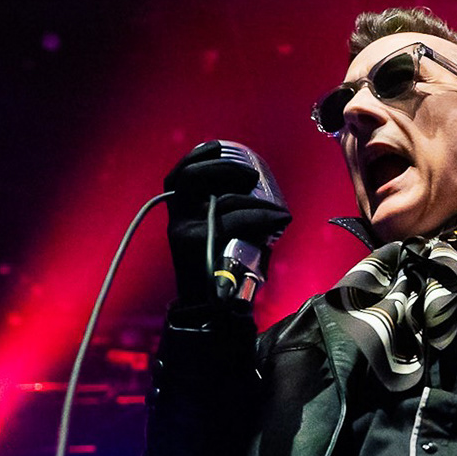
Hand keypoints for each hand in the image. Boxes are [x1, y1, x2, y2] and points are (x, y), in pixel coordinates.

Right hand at [164, 141, 291, 306]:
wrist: (213, 307)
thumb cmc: (226, 265)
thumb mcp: (225, 230)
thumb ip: (232, 206)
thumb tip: (256, 181)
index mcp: (181, 210)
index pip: (181, 173)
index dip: (200, 155)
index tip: (221, 148)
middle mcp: (177, 218)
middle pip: (190, 177)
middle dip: (223, 168)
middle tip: (251, 176)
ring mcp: (184, 231)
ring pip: (216, 200)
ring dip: (252, 200)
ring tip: (276, 209)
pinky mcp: (197, 246)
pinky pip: (232, 222)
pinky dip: (260, 218)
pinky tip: (279, 220)